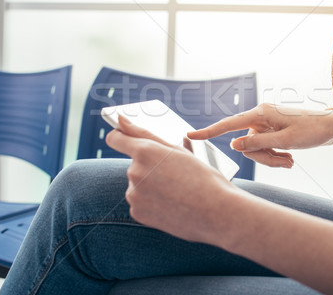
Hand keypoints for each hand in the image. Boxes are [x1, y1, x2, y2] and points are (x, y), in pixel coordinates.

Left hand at [105, 115, 236, 244]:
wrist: (217, 213)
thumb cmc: (202, 177)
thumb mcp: (178, 151)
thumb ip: (144, 134)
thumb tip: (120, 119)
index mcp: (145, 151)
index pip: (115, 138)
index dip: (120, 137)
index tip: (124, 138)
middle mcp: (134, 172)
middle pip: (135, 164)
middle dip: (150, 167)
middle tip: (176, 175)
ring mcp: (134, 194)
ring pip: (138, 184)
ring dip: (151, 186)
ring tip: (177, 192)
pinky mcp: (137, 212)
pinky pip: (140, 202)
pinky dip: (152, 202)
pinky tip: (171, 205)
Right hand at [188, 103, 332, 167]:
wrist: (332, 128)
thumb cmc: (312, 131)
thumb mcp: (285, 141)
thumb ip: (257, 144)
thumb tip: (233, 145)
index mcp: (261, 113)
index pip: (229, 125)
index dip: (209, 132)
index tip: (190, 134)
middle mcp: (260, 116)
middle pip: (246, 144)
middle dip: (263, 158)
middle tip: (285, 162)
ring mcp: (265, 124)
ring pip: (256, 149)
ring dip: (271, 159)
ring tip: (290, 161)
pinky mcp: (271, 131)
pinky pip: (264, 148)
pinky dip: (275, 157)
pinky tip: (290, 159)